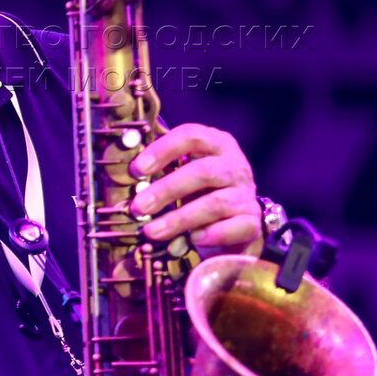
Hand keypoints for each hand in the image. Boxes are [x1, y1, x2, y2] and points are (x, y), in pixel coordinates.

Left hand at [128, 123, 260, 253]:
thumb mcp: (183, 175)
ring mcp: (246, 194)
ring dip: (180, 219)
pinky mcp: (253, 222)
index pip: (191, 136)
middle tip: (138, 207)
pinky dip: (213, 234)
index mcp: (216, 144)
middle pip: (203, 172)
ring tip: (152, 231)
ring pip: (215, 203)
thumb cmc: (200, 193)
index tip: (137, 170)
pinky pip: (236, 227)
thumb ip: (161, 172)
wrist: (235, 223)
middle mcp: (235, 165)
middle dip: (167, 190)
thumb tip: (123, 179)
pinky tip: (193, 240)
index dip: (163, 150)